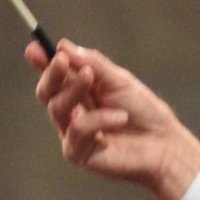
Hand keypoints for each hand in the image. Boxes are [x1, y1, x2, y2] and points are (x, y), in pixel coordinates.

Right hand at [26, 39, 199, 199]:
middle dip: (51, 74)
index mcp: (81, 93)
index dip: (42, 63)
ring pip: (57, 108)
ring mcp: (73, 134)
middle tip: (61, 60)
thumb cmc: (144, 111)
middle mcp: (72, 113)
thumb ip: (94, 64)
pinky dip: (99, 119)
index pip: (56, 77)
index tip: (34, 48)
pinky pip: (78, 129)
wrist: (165, 143)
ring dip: (74, 89)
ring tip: (93, 79)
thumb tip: (64, 46)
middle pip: (47, 93)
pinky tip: (120, 117)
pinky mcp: (78, 153)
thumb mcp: (120, 80)